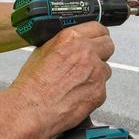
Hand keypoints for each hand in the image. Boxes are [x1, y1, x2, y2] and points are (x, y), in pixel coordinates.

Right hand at [8, 22, 114, 138]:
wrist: (31, 109)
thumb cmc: (31, 85)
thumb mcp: (42, 51)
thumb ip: (63, 44)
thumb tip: (72, 44)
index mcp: (71, 38)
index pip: (98, 28)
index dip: (96, 36)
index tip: (96, 40)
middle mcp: (86, 52)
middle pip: (108, 45)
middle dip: (101, 52)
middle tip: (91, 60)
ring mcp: (96, 72)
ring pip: (106, 69)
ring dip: (96, 74)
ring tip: (78, 82)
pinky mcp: (100, 92)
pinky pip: (102, 88)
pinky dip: (93, 91)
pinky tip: (77, 95)